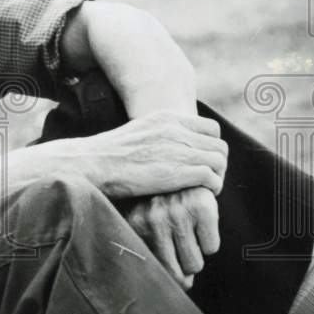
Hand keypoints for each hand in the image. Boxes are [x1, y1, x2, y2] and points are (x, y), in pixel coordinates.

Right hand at [59, 110, 226, 198]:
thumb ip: (159, 135)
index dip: (210, 147)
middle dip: (217, 164)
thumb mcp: (138, 133)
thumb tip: (172, 148)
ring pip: (220, 160)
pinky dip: (212, 188)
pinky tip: (201, 195)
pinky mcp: (179, 171)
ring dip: (217, 177)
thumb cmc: (109, 156)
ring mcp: (178, 149)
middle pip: (219, 145)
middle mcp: (176, 130)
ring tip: (205, 189)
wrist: (94, 165)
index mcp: (166, 117)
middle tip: (207, 179)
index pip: (210, 129)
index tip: (201, 162)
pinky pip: (212, 177)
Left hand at [125, 187, 220, 289]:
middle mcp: (154, 218)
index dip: (166, 278)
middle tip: (180, 245)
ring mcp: (177, 212)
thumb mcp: (145, 223)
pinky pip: (211, 248)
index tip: (171, 279)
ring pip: (195, 264)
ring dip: (195, 253)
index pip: (152, 271)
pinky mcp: (202, 207)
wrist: (179, 168)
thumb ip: (152, 251)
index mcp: (136, 224)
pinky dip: (209, 240)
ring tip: (188, 232)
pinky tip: (200, 223)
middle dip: (182, 264)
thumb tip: (179, 286)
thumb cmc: (160, 203)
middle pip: (179, 274)